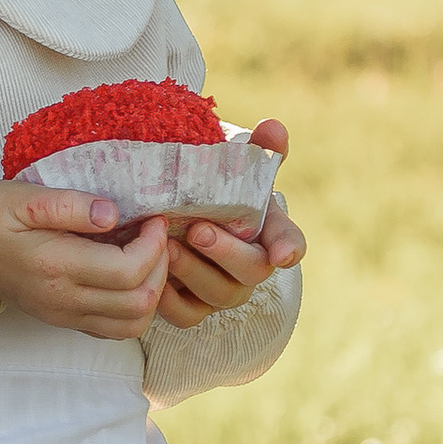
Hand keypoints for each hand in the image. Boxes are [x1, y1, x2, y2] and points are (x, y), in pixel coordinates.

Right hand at [0, 180, 172, 338]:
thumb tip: (112, 214)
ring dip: (151, 292)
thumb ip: (68, 204)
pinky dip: (134, 308)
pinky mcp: (63, 320)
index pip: (127, 271)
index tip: (152, 219)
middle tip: (154, 236)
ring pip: (132, 325)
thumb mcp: (21, 196)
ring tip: (146, 258)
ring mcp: (63, 315)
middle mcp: (62, 299)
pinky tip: (129, 276)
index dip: (154, 245)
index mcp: (54, 265)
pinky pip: (114, 330)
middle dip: (160, 267)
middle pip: (138, 303)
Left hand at [159, 122, 304, 329]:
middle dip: (226, 252)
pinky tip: (152, 273)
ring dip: (192, 272)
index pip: (290, 243)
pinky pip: (185, 315)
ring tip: (166, 246)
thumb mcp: (235, 164)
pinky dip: (170, 299)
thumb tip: (273, 128)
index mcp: (268, 233)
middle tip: (197, 229)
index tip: (282, 254)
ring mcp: (223, 291)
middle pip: (251, 271)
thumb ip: (259, 146)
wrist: (175, 209)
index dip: (288, 248)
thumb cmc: (212, 187)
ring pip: (218, 295)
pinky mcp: (193, 309)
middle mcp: (251, 267)